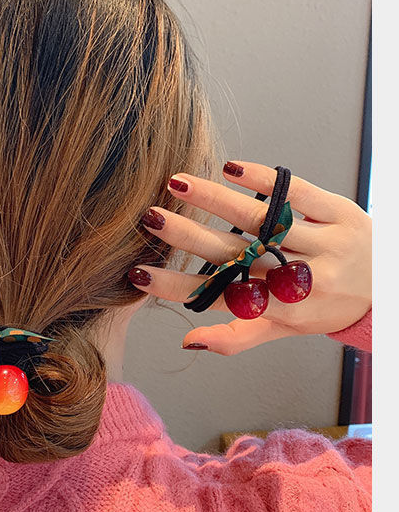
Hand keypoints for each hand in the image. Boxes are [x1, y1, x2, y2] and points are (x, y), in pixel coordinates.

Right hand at [129, 161, 371, 354]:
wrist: (390, 288)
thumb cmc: (329, 307)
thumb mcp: (286, 329)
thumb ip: (237, 336)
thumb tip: (188, 342)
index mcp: (286, 312)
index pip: (223, 299)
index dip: (178, 288)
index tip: (138, 275)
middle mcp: (305, 280)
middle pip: (238, 256)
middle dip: (188, 238)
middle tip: (150, 220)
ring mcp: (327, 244)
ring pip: (262, 221)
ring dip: (215, 201)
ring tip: (176, 184)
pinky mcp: (343, 213)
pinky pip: (300, 194)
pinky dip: (264, 181)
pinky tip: (230, 170)